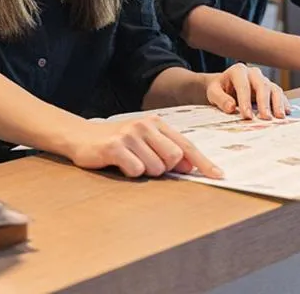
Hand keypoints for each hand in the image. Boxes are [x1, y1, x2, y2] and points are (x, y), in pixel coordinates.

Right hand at [64, 116, 222, 178]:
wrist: (80, 136)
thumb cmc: (116, 142)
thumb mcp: (143, 142)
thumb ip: (166, 151)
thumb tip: (190, 166)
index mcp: (156, 123)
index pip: (186, 145)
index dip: (204, 162)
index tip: (219, 175)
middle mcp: (145, 125)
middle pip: (174, 158)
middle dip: (163, 168)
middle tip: (144, 162)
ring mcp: (130, 135)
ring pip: (156, 168)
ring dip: (144, 171)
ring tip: (129, 161)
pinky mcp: (116, 147)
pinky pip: (136, 171)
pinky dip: (129, 172)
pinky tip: (119, 163)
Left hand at [206, 63, 289, 119]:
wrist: (225, 86)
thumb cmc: (219, 89)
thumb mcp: (213, 92)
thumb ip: (221, 99)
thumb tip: (231, 107)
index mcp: (238, 71)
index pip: (243, 86)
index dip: (245, 101)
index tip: (247, 116)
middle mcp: (253, 73)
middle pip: (262, 86)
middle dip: (264, 102)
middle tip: (265, 117)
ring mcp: (263, 80)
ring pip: (274, 89)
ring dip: (278, 103)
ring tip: (279, 117)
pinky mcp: (271, 88)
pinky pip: (279, 94)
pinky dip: (283, 103)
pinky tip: (286, 112)